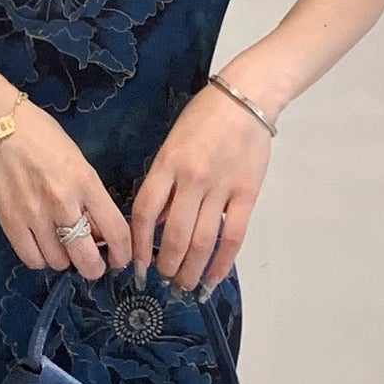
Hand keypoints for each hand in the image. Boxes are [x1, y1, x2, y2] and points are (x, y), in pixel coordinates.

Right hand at [0, 99, 132, 279]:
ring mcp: (34, 214)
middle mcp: (62, 202)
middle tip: (92, 263)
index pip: (115, 231)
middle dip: (94, 268)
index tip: (119, 259)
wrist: (1, 127)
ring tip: (61, 245)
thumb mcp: (80, 164)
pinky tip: (42, 247)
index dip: (122, 254)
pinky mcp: (10, 221)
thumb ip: (91, 199)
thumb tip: (99, 235)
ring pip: (58, 262)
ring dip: (64, 259)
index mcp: (86, 183)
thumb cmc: (45, 140)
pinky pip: (32, 259)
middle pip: (86, 259)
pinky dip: (40, 259)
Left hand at [130, 83, 271, 292]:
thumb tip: (157, 225)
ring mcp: (221, 186)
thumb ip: (163, 184)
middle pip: (175, 234)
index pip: (146, 213)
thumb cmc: (204, 119)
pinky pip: (233, 235)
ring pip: (203, 240)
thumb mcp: (171, 146)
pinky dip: (222, 262)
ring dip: (192, 269)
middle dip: (167, 265)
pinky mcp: (247, 192)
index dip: (139, 245)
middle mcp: (192, 178)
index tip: (136, 266)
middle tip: (164, 280)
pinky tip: (214, 278)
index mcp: (167, 165)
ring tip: (186, 285)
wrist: (245, 97)